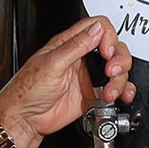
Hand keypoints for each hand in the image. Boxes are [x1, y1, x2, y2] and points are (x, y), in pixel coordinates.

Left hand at [0, 16, 134, 146]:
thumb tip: (96, 29)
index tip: (106, 52)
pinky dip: (123, 91)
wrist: (25, 119)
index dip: (108, 37)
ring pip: (117, 70)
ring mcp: (88, 76)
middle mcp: (81, 58)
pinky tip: (121, 95)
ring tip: (109, 92)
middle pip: (113, 48)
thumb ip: (76, 45)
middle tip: (111, 71)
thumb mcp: (52, 63)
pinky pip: (115, 89)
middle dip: (119, 59)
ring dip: (120, 80)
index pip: (98, 28)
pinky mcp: (92, 94)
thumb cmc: (27, 90)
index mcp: (69, 45)